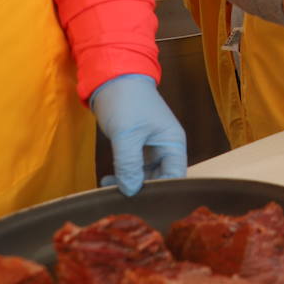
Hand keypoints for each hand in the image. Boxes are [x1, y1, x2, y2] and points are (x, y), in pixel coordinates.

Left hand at [90, 74, 187, 195]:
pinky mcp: (136, 146)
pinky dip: (122, 176)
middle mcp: (166, 147)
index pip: (176, 176)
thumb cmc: (126, 102)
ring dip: (129, 184)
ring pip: (146, 174)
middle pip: (162, 178)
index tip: (143, 204)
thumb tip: (132, 191)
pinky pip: (134, 167)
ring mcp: (151, 147)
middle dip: (143, 190)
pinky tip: (108, 181)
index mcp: (173, 143)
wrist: (112, 78)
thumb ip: (130, 165)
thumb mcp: (126, 135)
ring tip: (109, 190)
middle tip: (121, 201)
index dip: (163, 192)